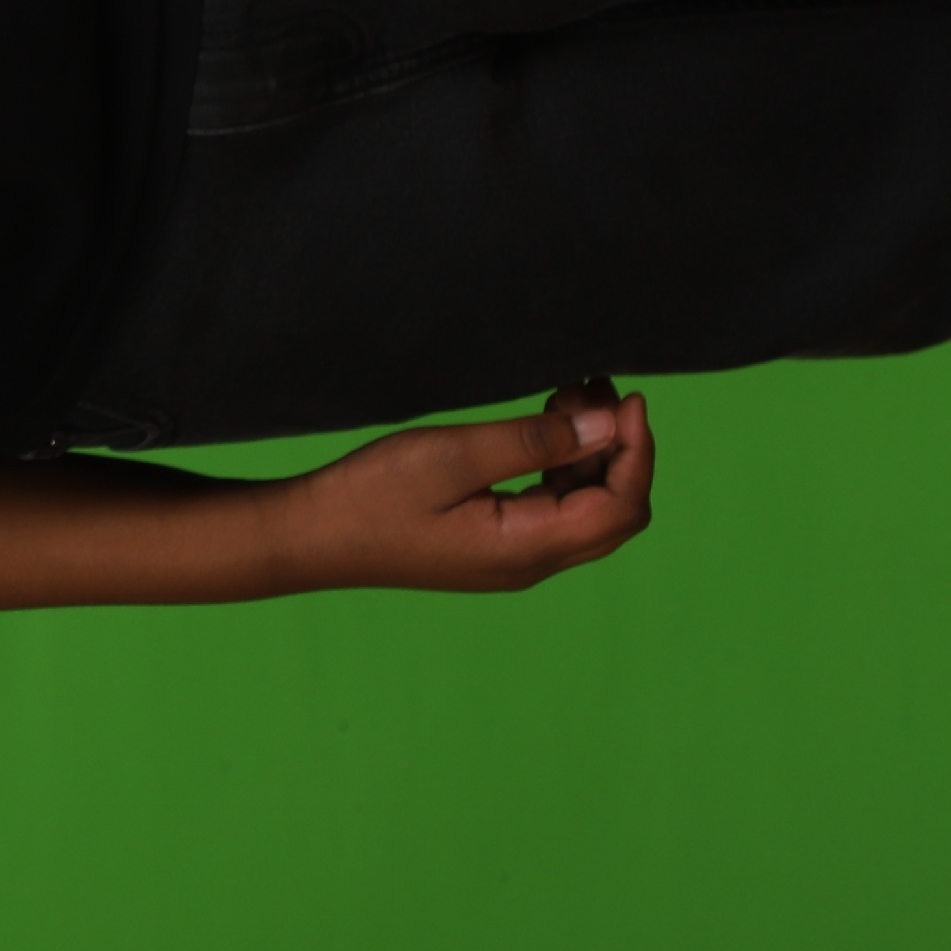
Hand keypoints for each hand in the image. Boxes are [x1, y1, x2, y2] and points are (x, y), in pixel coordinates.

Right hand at [271, 382, 657, 593]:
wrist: (312, 535)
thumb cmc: (373, 494)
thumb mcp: (453, 456)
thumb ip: (533, 442)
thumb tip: (606, 428)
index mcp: (527, 547)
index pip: (620, 505)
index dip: (637, 450)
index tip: (626, 396)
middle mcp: (530, 562)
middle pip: (614, 512)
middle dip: (621, 449)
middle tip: (596, 388)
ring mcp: (512, 558)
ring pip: (585, 510)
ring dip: (591, 453)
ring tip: (570, 394)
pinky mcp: (493, 545)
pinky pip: (553, 509)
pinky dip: (563, 466)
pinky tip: (544, 426)